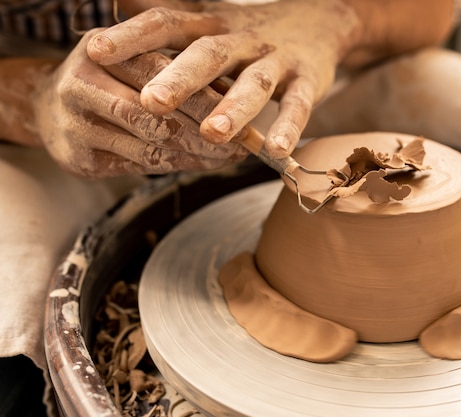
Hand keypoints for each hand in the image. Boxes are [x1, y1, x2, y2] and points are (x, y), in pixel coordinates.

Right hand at [32, 30, 246, 176]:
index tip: (240, 113)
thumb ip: (176, 73)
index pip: (161, 75)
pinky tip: (201, 165)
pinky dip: (176, 166)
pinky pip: (139, 165)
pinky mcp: (78, 158)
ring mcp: (75, 124)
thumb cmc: (109, 81)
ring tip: (228, 158)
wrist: (46, 107)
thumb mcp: (136, 62)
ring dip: (196, 155)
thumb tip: (234, 94)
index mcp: (102, 50)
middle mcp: (82, 83)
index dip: (204, 97)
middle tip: (241, 145)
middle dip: (205, 133)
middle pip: (156, 114)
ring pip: (150, 144)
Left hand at [87, 0, 362, 158]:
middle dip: (179, 78)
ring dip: (233, 107)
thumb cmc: (251, 30)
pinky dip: (289, 127)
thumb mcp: (208, 18)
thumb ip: (167, 19)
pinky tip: (275, 151)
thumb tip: (111, 4)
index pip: (167, 23)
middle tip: (149, 101)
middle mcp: (241, 38)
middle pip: (208, 53)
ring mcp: (276, 59)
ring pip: (254, 82)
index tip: (95, 51)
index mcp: (211, 24)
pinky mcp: (308, 80)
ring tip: (212, 133)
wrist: (320, 20)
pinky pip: (299, 104)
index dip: (132, 36)